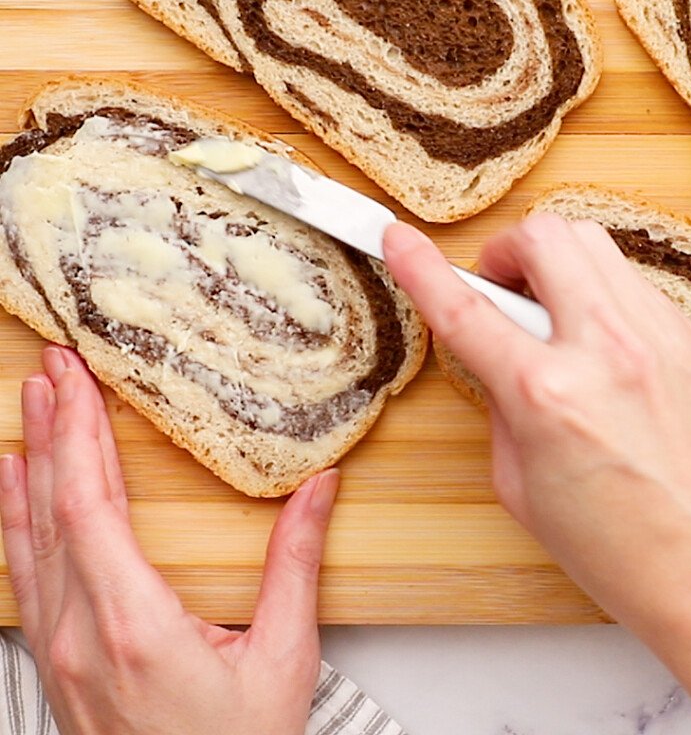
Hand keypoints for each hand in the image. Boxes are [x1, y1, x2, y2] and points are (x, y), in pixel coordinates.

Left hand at [0, 346, 337, 734]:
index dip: (79, 437)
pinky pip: (26, 575)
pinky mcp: (57, 664)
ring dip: (31, 467)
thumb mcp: (283, 656)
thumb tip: (318, 489)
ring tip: (31, 408)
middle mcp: (79, 634)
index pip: (90, 508)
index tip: (76, 382)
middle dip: (53, 430)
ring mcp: (59, 651)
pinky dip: (17, 522)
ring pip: (29, 541)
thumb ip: (296, 563)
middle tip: (52, 369)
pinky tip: (15, 492)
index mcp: (134, 624)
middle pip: (53, 511)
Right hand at [384, 214, 690, 635]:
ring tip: (555, 314)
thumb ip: (500, 404)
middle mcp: (608, 349)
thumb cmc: (627, 551)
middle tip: (503, 288)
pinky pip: (634, 283)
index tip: (400, 240)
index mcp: (549, 395)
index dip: (421, 267)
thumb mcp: (523, 488)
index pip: (466, 309)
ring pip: (594, 243)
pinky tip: (603, 343)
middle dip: (508, 250)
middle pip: (544, 236)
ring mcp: (661, 335)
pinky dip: (604, 295)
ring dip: (558, 265)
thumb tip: (495, 353)